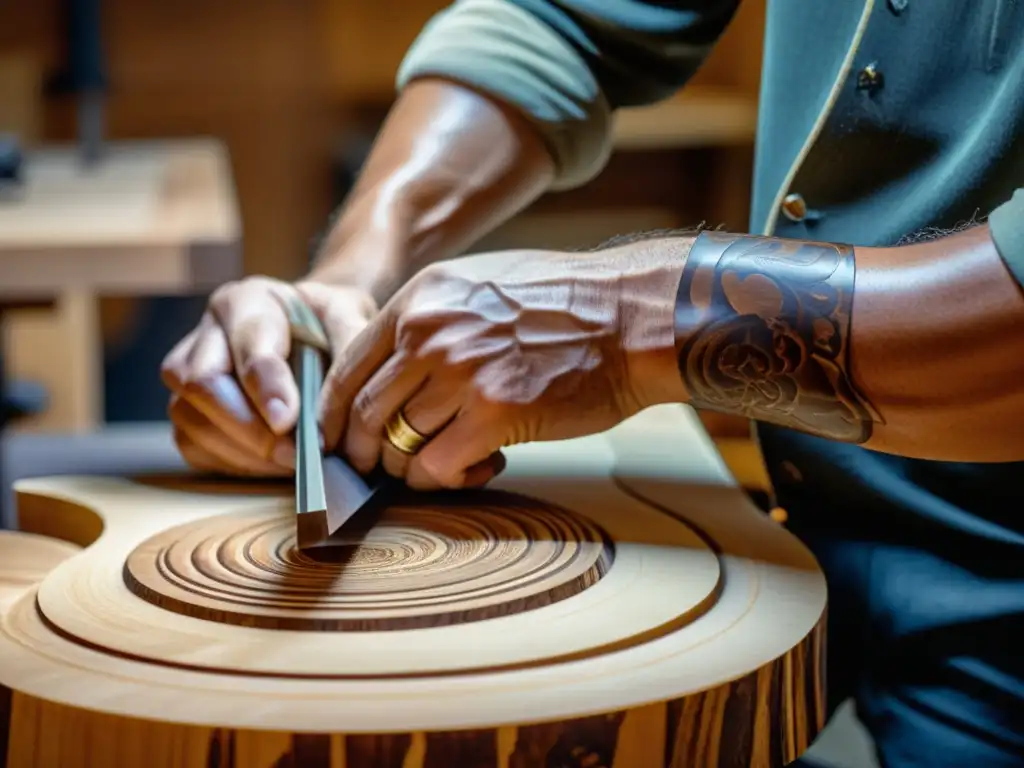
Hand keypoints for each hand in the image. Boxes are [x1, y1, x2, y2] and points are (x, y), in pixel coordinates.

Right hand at [161, 277, 376, 476]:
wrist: (312, 336)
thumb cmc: (328, 326)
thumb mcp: (349, 317)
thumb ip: (349, 345)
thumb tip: (338, 406)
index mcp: (246, 301)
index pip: (246, 342)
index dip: (265, 384)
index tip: (288, 420)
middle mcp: (207, 333)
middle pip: (203, 382)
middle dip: (250, 427)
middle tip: (296, 454)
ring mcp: (186, 373)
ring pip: (191, 418)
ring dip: (244, 451)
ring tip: (292, 462)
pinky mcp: (185, 411)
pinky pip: (193, 445)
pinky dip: (234, 462)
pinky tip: (271, 464)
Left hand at [321, 242, 691, 489]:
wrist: (631, 317)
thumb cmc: (564, 305)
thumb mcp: (480, 285)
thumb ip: (430, 320)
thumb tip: (395, 370)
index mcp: (420, 300)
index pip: (347, 366)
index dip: (332, 413)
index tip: (335, 439)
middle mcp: (429, 334)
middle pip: (364, 412)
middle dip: (362, 451)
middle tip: (376, 469)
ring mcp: (460, 374)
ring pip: (398, 445)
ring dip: (411, 468)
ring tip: (440, 465)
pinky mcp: (494, 415)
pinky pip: (439, 466)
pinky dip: (447, 478)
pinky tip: (476, 467)